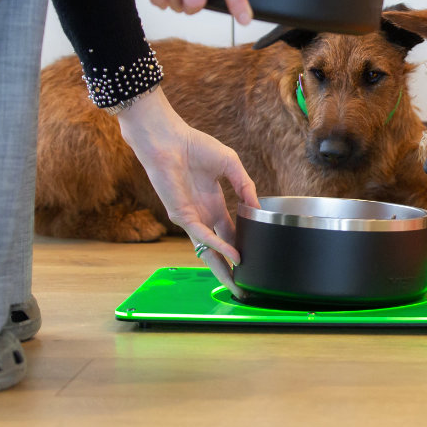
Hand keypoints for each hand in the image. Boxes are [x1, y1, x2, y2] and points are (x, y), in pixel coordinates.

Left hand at [115, 86, 259, 271]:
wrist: (168, 139)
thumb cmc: (195, 146)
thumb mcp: (230, 165)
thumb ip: (245, 186)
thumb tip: (258, 208)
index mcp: (212, 203)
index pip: (229, 232)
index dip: (241, 246)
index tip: (254, 259)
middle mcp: (202, 215)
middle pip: (219, 249)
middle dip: (230, 269)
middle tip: (244, 287)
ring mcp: (191, 218)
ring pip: (209, 251)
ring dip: (223, 269)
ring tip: (237, 286)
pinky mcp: (182, 216)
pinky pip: (203, 236)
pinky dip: (219, 247)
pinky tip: (234, 256)